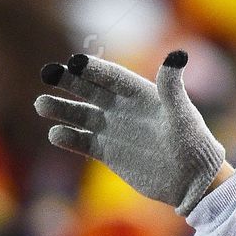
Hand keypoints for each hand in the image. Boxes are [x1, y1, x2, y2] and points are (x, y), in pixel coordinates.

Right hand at [35, 50, 224, 214]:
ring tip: (42, 105)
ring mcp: (113, 130)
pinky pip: (82, 142)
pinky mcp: (108, 153)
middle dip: (68, 82)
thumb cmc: (193, 145)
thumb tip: (178, 54)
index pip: (111, 76)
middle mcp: (123, 109)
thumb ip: (172, 87)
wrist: (193, 182)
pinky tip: (56, 134)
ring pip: (80, 115)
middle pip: (89, 90)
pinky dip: (68, 138)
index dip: (94, 68)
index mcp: (141, 94)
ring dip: (61, 109)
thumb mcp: (183, 115)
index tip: (75, 63)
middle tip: (47, 75)